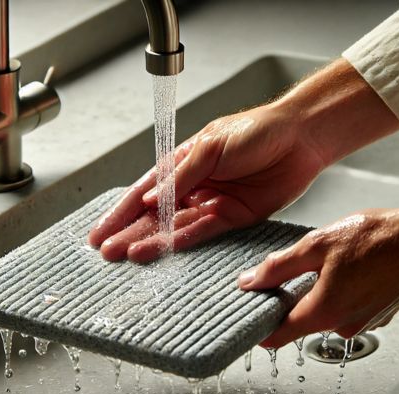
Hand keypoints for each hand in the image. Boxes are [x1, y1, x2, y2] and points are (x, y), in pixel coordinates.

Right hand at [88, 103, 326, 262]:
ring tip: (127, 255)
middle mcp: (192, 187)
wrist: (300, 137)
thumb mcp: (210, 147)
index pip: (143, 191)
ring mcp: (210, 204)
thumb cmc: (255, 131)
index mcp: (181, 164)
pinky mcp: (232, 217)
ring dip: (150, 241)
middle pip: (154, 216)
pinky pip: (202, 232)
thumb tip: (150, 200)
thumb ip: (180, 176)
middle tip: (107, 252)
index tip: (98, 232)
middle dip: (129, 233)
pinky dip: (181, 241)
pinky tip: (161, 249)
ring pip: (174, 228)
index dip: (119, 212)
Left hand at [238, 201, 398, 347]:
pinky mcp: (376, 314)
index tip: (250, 315)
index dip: (260, 327)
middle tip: (287, 272)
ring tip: (324, 263)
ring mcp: (363, 321)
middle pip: (301, 320)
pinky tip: (344, 269)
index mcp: (325, 311)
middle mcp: (344, 324)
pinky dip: (337, 292)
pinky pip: (345, 308)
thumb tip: (250, 281)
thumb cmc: (377, 238)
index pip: (280, 336)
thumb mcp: (316, 245)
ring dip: (316, 292)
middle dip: (289, 298)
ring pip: (324, 311)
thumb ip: (278, 267)